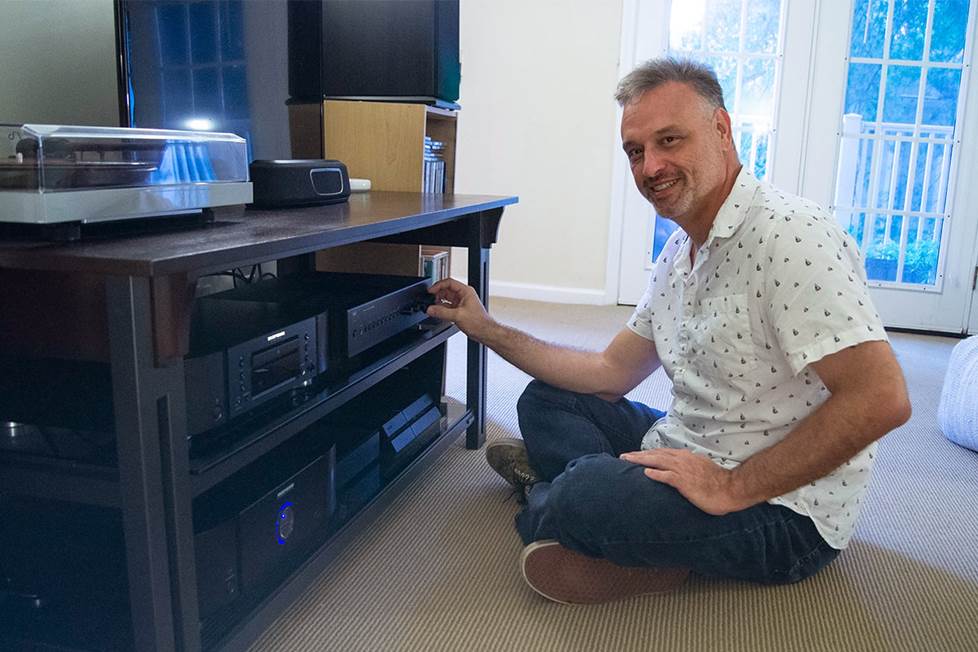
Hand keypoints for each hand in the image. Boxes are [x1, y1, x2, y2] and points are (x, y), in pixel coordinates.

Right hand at [425, 278, 493, 341]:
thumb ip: (442, 312)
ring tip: (432, 307)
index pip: (449, 282)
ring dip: (438, 302)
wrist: (484, 332)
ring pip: (446, 299)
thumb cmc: (479, 322)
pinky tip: (437, 313)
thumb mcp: (458, 316)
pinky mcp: (459, 310)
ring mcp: (461, 303)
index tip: (430, 291)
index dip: (438, 285)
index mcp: (466, 291)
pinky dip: (442, 309)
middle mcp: (463, 295)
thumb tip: (430, 309)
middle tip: (429, 300)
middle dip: (437, 294)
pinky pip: (447, 307)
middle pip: (446, 290)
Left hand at [619, 448, 748, 515]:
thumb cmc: (717, 482)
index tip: (635, 455)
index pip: (662, 453)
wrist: (731, 488)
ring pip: (657, 461)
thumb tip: (679, 471)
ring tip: (627, 460)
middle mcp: (682, 460)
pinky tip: (645, 474)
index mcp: (685, 457)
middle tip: (623, 456)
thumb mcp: (700, 470)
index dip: (647, 454)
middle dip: (638, 455)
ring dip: (641, 460)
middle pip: (655, 455)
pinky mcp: (684, 481)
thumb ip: (688, 468)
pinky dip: (655, 474)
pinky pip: (667, 476)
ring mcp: (683, 470)